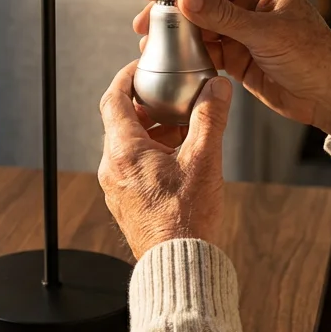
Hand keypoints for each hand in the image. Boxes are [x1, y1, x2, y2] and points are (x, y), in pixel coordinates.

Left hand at [98, 60, 231, 259]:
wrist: (179, 264)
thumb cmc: (186, 219)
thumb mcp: (204, 160)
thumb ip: (210, 118)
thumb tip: (217, 88)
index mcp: (124, 152)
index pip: (113, 99)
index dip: (126, 78)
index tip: (141, 68)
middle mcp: (113, 168)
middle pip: (122, 122)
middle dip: (148, 105)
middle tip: (172, 95)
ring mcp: (117, 188)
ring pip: (130, 146)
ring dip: (153, 131)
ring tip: (184, 127)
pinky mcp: (127, 203)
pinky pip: (134, 167)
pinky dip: (153, 153)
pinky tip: (181, 158)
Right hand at [135, 0, 330, 134]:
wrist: (329, 97)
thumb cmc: (314, 57)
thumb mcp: (267, 33)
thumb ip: (224, 16)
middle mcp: (250, 5)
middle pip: (201, 0)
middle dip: (173, 10)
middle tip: (147, 21)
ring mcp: (242, 31)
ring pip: (201, 27)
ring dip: (178, 35)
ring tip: (152, 43)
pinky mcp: (237, 56)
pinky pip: (207, 51)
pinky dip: (189, 55)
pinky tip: (172, 60)